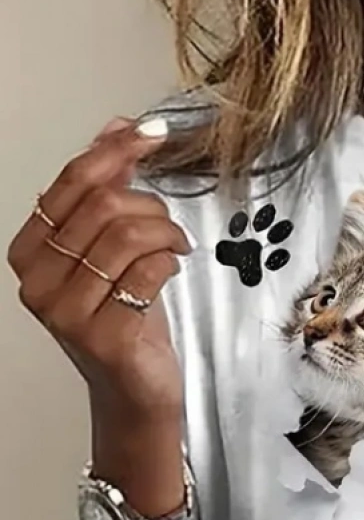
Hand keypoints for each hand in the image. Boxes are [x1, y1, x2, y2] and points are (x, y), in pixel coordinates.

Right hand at [7, 116, 192, 427]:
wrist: (136, 392)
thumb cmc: (124, 320)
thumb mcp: (112, 249)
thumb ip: (109, 190)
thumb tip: (117, 127)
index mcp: (30, 251)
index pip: (71, 182)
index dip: (115, 151)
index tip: (153, 134)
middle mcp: (38, 281)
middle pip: (102, 207)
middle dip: (150, 206)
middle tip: (171, 225)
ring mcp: (66, 313)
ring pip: (125, 238)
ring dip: (165, 233)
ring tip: (178, 247)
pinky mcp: (103, 338)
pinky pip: (145, 275)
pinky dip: (168, 263)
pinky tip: (173, 270)